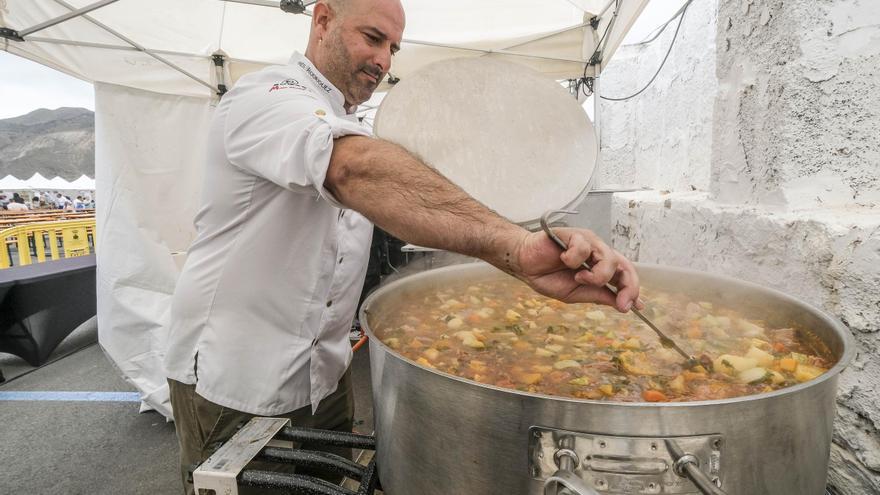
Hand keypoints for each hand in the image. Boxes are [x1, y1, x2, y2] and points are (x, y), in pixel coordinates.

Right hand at [511, 228, 641, 311]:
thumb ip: (599, 296)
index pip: (625, 275)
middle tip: (621, 302)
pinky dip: (574, 258)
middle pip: (625, 266)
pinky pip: (585, 247)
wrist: (525, 265)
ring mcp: (589, 242)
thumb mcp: (576, 293)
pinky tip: (563, 260)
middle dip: (628, 286)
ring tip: (578, 277)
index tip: (634, 307)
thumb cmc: (548, 276)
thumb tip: (622, 305)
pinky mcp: (575, 234)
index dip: (633, 290)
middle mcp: (598, 253)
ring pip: (609, 258)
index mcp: (601, 267)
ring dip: (596, 275)